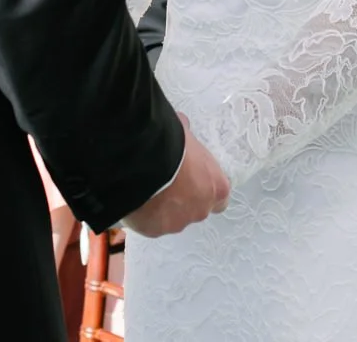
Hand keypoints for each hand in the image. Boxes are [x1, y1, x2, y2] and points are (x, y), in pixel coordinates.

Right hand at [123, 114, 230, 237]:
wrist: (143, 160)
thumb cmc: (171, 144)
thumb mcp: (185, 133)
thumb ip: (188, 138)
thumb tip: (183, 125)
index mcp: (217, 188)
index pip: (220, 197)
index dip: (206, 188)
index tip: (194, 180)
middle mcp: (201, 210)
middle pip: (196, 209)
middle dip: (184, 199)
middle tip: (167, 181)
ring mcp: (177, 223)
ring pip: (172, 218)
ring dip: (164, 208)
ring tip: (147, 189)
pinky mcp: (154, 230)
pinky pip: (151, 223)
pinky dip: (145, 214)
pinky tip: (136, 199)